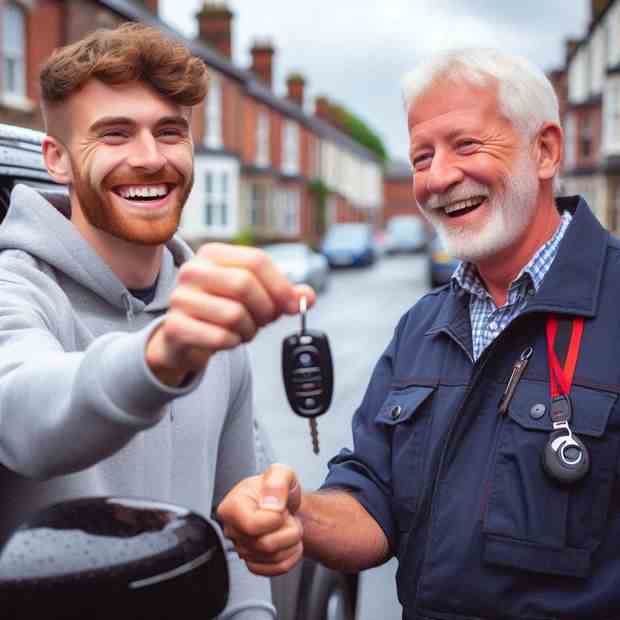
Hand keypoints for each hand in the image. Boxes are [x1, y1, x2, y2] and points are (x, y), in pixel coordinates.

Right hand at [145, 243, 315, 385]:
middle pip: (244, 284)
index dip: (280, 285)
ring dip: (249, 329)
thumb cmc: (223, 310)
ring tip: (244, 330)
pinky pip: (220, 337)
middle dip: (265, 309)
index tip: (292, 305)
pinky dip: (233, 343)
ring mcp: (180, 298)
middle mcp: (193, 270)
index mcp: (213, 253)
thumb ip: (283, 294)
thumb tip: (307, 297)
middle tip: (265, 320)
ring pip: (233, 314)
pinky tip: (228, 339)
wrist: (185, 337)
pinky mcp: (175, 326)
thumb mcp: (256, 297)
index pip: (256, 260)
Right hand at [217, 464, 303, 575]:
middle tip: (287, 516)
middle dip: (288, 529)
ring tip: (288, 525)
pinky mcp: (254, 563)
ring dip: (292, 541)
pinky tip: (289, 541)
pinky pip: (277, 569)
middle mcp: (233, 530)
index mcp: (231, 507)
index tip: (279, 506)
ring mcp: (242, 549)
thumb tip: (271, 504)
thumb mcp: (281, 472)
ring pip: (274, 558)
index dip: (275, 518)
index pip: (252, 526)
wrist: (284, 503)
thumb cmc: (277, 489)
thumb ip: (276, 481)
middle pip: (265, 545)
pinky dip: (291, 556)